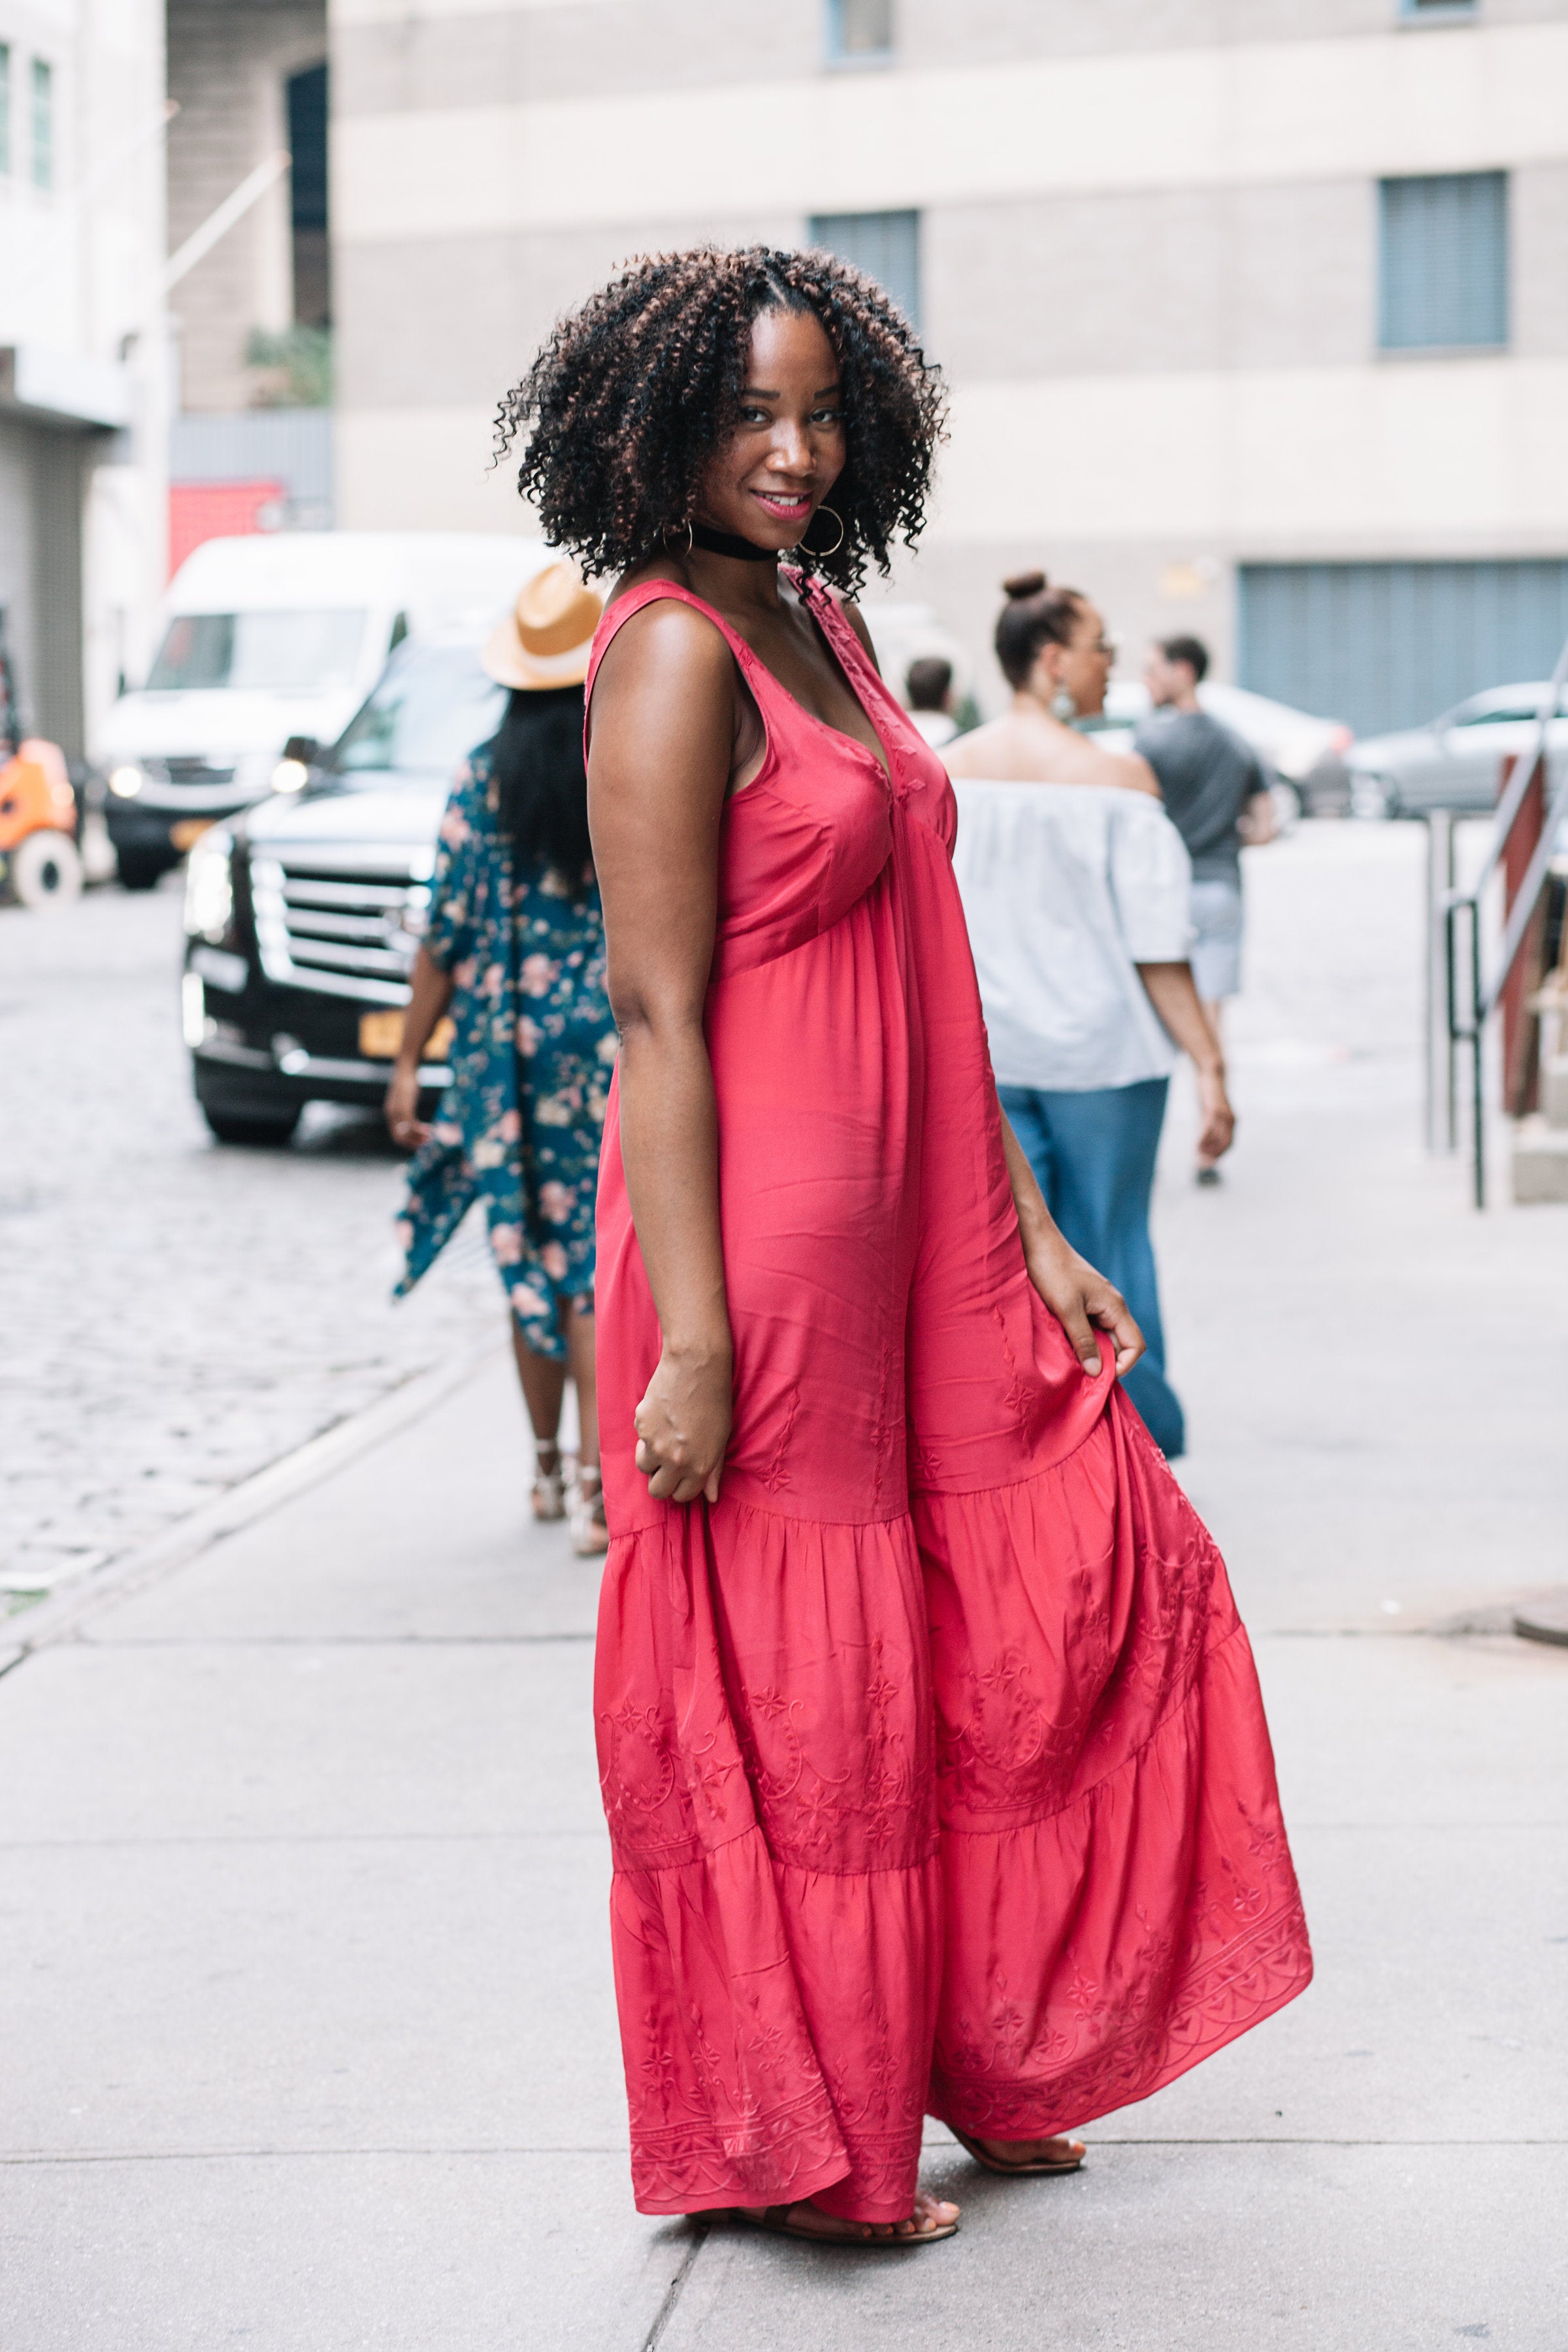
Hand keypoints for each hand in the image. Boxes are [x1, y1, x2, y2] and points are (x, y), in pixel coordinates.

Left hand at [384, 1062, 430, 1151]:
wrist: (406, 1068)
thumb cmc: (408, 1081)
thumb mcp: (406, 1097)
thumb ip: (406, 1107)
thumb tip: (411, 1116)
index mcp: (390, 1113)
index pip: (396, 1135)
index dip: (408, 1142)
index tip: (420, 1142)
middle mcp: (391, 1113)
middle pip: (399, 1137)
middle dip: (412, 1142)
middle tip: (426, 1143)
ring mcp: (397, 1111)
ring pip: (406, 1132)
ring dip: (418, 1137)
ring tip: (430, 1137)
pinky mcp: (404, 1106)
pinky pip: (411, 1124)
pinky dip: (420, 1130)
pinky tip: (430, 1129)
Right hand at [633, 1342, 732, 1503]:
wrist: (696, 1365)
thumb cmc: (715, 1401)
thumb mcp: (721, 1439)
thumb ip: (713, 1471)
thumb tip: (711, 1498)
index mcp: (698, 1467)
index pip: (681, 1496)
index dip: (681, 1486)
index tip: (682, 1474)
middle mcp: (675, 1461)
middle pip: (657, 1491)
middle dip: (661, 1480)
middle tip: (668, 1462)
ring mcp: (655, 1444)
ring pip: (644, 1466)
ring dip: (651, 1457)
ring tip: (665, 1435)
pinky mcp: (641, 1426)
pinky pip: (640, 1440)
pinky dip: (648, 1432)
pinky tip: (662, 1414)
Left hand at [1023, 1229, 1144, 1379]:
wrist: (1038, 1243)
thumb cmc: (1052, 1272)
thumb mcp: (1067, 1309)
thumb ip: (1083, 1341)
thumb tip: (1097, 1372)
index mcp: (1115, 1306)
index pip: (1135, 1345)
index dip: (1123, 1365)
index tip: (1098, 1376)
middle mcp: (1111, 1306)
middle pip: (1120, 1343)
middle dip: (1105, 1361)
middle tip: (1081, 1374)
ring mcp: (1097, 1303)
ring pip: (1103, 1336)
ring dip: (1091, 1351)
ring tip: (1071, 1361)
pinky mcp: (1083, 1302)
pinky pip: (1090, 1327)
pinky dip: (1081, 1340)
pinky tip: (1064, 1344)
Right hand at [1195, 1065, 1234, 1164]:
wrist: (1213, 1075)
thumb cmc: (1211, 1095)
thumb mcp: (1210, 1111)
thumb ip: (1209, 1124)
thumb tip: (1204, 1137)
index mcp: (1232, 1122)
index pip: (1229, 1144)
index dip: (1220, 1155)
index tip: (1210, 1163)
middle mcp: (1231, 1120)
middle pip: (1225, 1144)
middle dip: (1215, 1156)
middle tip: (1203, 1164)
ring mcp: (1224, 1115)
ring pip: (1218, 1138)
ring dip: (1208, 1149)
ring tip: (1198, 1156)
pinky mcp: (1214, 1109)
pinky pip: (1209, 1128)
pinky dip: (1203, 1139)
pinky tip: (1196, 1145)